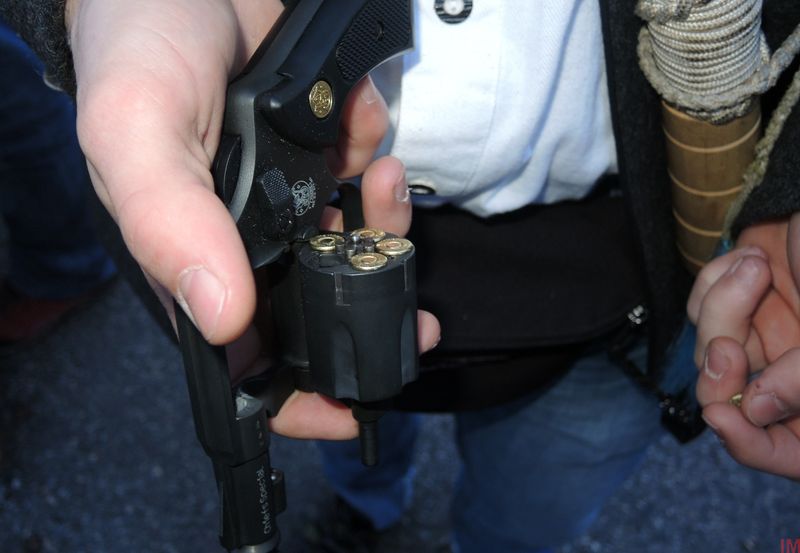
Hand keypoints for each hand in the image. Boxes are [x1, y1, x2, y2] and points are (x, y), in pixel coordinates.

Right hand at [66, 0, 439, 438]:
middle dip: (372, 300)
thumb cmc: (142, 45)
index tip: (357, 404)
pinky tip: (366, 122)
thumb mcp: (138, 129)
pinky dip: (376, 159)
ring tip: (380, 174)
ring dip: (384, 221)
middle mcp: (242, 242)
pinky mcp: (314, 157)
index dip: (297, 397)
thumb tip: (222, 321)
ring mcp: (284, 200)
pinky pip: (363, 181)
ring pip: (353, 245)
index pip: (245, 359)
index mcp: (194, 260)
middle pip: (320, 305)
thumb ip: (168, 222)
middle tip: (408, 287)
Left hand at [688, 216, 799, 477]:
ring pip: (708, 349)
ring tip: (758, 267)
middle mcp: (791, 374)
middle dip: (719, 374)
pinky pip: (700, 306)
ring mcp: (764, 337)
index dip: (752, 447)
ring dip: (724, 307)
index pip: (786, 452)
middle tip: (729, 346)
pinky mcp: (737, 301)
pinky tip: (751, 255)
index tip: (723, 419)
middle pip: (730, 401)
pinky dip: (716, 281)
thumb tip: (753, 408)